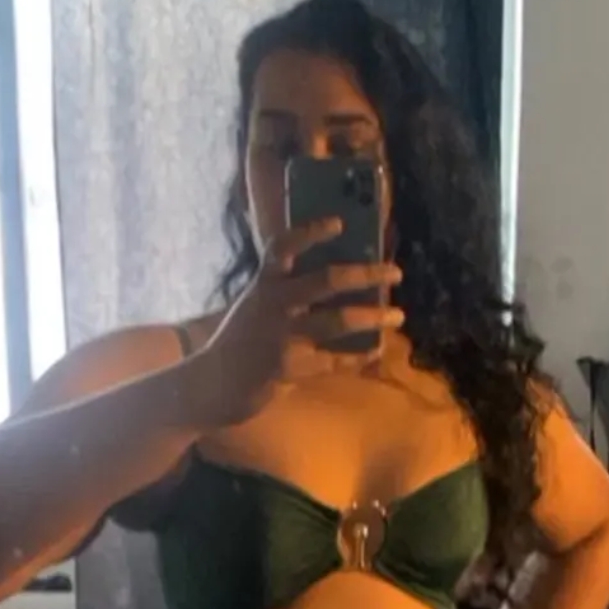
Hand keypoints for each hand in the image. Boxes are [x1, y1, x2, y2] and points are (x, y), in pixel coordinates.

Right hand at [185, 222, 403, 429]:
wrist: (210, 385)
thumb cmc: (236, 343)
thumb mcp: (253, 307)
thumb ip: (282, 293)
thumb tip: (330, 282)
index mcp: (263, 284)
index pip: (284, 246)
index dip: (311, 232)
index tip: (339, 223)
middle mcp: (275, 304)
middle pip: (328, 280)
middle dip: (366, 274)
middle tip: (394, 272)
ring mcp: (283, 336)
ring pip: (340, 320)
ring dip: (374, 317)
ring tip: (398, 316)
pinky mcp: (291, 367)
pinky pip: (335, 360)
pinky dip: (358, 357)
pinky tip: (375, 352)